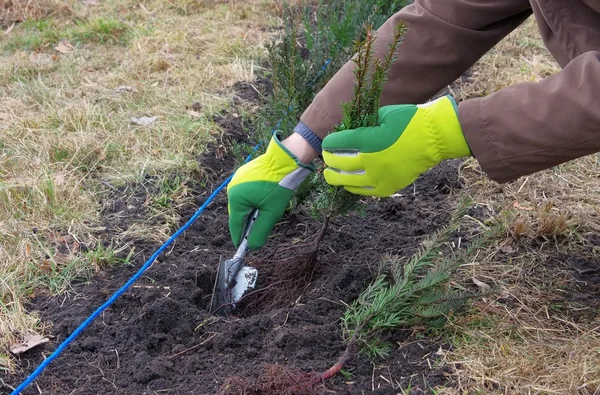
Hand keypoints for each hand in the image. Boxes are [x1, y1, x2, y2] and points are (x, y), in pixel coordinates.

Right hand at [227, 133, 314, 248]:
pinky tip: (263, 201)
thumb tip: (252, 246)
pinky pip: (244, 193)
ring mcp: (237, 180)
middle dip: (247, 224)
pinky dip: (251, 201)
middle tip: (257, 232)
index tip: (243, 248)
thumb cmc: (278, 186)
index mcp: (236, 199)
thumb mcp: (271, 213)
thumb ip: (260, 231)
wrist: (285, 160)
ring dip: (250, 212)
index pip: (235, 225)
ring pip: (241, 203)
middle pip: (238, 214)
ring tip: (263, 214)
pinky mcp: (243, 174)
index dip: (239, 238)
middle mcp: (232, 189)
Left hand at [321, 95, 470, 196]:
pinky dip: (353, 187)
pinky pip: (363, 191)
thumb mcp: (382, 115)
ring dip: (336, 177)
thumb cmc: (409, 121)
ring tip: (330, 174)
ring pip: (347, 181)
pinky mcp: (387, 187)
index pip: (337, 143)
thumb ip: (363, 125)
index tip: (326, 143)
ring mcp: (378, 177)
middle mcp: (369, 161)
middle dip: (329, 160)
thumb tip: (347, 133)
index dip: (329, 143)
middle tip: (326, 158)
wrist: (434, 138)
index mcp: (367, 140)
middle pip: (338, 164)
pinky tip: (348, 184)